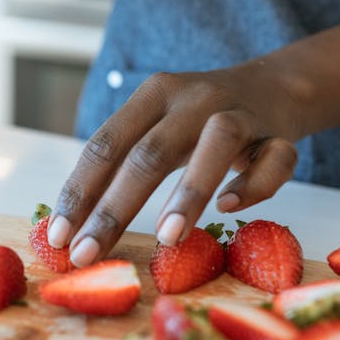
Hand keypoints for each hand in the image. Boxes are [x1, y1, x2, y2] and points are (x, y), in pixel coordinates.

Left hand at [47, 65, 301, 266]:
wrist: (275, 85)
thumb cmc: (199, 120)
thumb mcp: (158, 127)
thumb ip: (124, 165)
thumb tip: (76, 228)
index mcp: (153, 96)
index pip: (106, 144)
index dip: (80, 191)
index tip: (58, 237)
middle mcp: (193, 99)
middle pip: (149, 152)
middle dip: (114, 209)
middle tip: (88, 254)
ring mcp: (240, 113)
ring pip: (217, 144)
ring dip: (189, 191)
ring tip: (166, 237)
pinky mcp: (280, 134)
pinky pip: (274, 159)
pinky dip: (254, 185)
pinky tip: (231, 208)